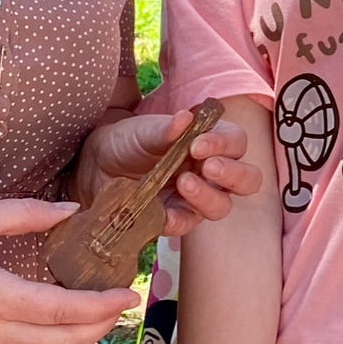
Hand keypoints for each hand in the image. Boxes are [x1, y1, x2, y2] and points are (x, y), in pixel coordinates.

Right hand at [0, 197, 135, 343]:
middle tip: (122, 306)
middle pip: (64, 342)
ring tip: (100, 319)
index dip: (103, 304)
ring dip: (81, 343)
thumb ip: (26, 214)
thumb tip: (73, 210)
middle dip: (101, 326)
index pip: (64, 310)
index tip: (128, 292)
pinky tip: (64, 336)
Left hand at [70, 107, 260, 233]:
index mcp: (210, 143)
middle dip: (233, 174)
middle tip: (207, 167)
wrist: (95, 166)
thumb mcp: (143, 131)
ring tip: (184, 184)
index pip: (236, 143)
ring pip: (222, 206)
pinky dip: (179, 220)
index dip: (225, 144)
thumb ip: (165, 129)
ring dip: (208, 196)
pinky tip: (165, 213)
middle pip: (247, 180)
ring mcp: (195, 199)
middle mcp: (210, 172)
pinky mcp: (173, 219)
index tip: (199, 144)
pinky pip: (186, 225)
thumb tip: (185, 118)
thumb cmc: (128, 141)